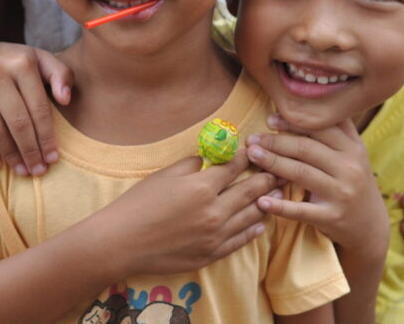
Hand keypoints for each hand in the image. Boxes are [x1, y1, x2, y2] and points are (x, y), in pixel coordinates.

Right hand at [0, 41, 72, 176]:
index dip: (46, 136)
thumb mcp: (41, 60)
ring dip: (10, 155)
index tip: (53, 158)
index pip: (38, 108)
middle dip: (30, 151)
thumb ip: (61, 75)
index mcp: (21, 63)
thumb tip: (65, 99)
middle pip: (17, 122)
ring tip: (22, 171)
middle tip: (38, 171)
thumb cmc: (15, 64)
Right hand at [103, 151, 277, 275]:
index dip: (247, 156)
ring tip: (279, 194)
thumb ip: (192, 165)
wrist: (123, 242)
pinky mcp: (211, 254)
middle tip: (281, 170)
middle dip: (267, 178)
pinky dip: (253, 231)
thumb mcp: (165, 175)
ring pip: (250, 217)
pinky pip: (240, 241)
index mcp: (202, 187)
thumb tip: (210, 160)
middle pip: (250, 191)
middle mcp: (214, 212)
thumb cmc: (139, 204)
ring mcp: (215, 236)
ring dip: (267, 203)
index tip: (257, 150)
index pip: (233, 168)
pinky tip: (260, 224)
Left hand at [246, 116, 387, 259]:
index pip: (320, 128)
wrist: (370, 224)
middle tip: (252, 139)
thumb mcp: (353, 153)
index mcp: (353, 148)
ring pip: (300, 173)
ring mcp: (342, 193)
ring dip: (272, 163)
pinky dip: (279, 206)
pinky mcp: (332, 217)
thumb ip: (335, 130)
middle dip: (275, 141)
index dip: (292, 122)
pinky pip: (301, 211)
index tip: (269, 119)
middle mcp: (350, 168)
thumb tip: (302, 103)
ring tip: (252, 156)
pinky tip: (261, 200)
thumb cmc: (351, 181)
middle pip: (305, 148)